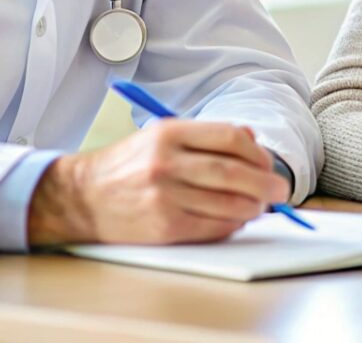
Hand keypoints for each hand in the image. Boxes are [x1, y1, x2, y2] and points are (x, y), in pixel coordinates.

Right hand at [26, 121, 288, 245]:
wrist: (81, 197)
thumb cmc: (128, 166)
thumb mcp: (160, 137)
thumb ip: (206, 137)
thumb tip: (253, 141)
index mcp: (169, 133)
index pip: (231, 137)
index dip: (257, 152)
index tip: (266, 162)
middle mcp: (167, 163)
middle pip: (235, 172)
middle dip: (266, 183)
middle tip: (280, 190)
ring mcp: (165, 196)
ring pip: (229, 202)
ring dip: (254, 206)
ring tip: (261, 206)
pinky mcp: (164, 226)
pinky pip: (213, 227)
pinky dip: (233, 224)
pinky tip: (237, 220)